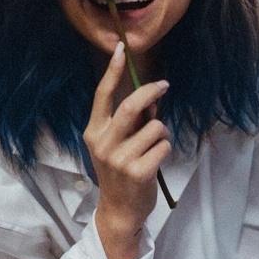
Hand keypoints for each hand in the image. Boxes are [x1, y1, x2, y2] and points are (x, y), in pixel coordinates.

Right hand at [83, 41, 170, 258]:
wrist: (119, 209)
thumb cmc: (119, 170)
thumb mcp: (116, 143)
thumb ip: (130, 121)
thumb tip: (151, 98)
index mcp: (94, 131)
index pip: (102, 94)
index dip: (112, 70)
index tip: (120, 48)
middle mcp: (102, 142)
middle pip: (130, 105)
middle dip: (150, 92)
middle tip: (164, 85)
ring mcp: (119, 159)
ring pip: (154, 126)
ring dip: (161, 131)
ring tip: (154, 145)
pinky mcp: (137, 172)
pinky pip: (163, 145)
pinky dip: (165, 149)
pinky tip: (155, 161)